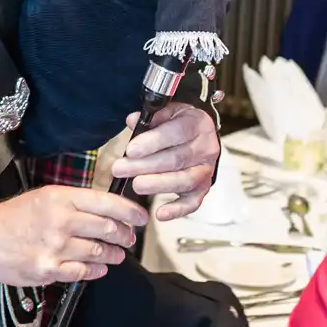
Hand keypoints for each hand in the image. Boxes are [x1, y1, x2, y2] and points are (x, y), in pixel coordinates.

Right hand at [0, 184, 147, 285]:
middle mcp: (60, 220)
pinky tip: (97, 268)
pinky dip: (96, 271)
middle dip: (124, 234)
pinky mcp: (48, 270)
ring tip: (115, 254)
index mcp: (59, 197)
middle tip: (129, 237)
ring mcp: (55, 247)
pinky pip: (84, 273)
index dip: (130, 211)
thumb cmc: (9, 218)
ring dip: (113, 254)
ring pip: (99, 252)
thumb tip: (105, 209)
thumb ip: (73, 202)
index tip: (141, 216)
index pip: (106, 202)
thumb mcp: (42, 197)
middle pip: (108, 228)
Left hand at [110, 102, 221, 220]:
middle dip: (145, 165)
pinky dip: (177, 210)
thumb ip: (151, 117)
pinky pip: (193, 202)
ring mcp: (206, 170)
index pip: (176, 132)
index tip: (130, 150)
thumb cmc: (178, 124)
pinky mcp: (203, 188)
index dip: (152, 142)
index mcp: (197, 124)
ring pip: (184, 181)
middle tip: (120, 169)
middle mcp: (206, 148)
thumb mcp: (167, 112)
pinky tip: (160, 214)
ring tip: (136, 185)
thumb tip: (132, 120)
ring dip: (158, 185)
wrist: (198, 135)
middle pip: (176, 159)